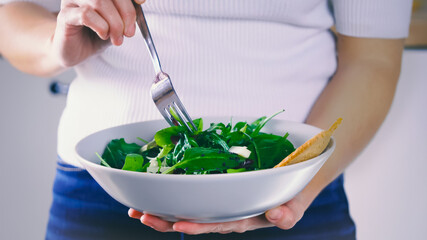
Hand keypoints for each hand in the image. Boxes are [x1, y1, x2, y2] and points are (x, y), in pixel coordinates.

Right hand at [51, 0, 145, 66]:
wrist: (76, 51)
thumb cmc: (96, 35)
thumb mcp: (118, 23)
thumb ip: (126, 13)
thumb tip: (139, 4)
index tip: (141, 2)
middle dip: (126, 13)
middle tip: (129, 32)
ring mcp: (72, 1)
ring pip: (98, 1)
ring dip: (114, 23)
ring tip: (117, 38)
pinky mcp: (65, 15)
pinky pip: (86, 15)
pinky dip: (100, 27)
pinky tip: (103, 35)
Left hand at [128, 193, 308, 233]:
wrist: (289, 182)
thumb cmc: (290, 196)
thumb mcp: (294, 207)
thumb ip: (288, 214)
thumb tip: (277, 216)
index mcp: (242, 219)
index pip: (217, 224)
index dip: (198, 226)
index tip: (179, 225)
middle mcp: (226, 213)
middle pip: (194, 220)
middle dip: (167, 221)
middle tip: (142, 216)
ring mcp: (220, 202)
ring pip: (188, 209)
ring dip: (163, 210)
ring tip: (138, 209)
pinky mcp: (216, 189)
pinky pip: (193, 194)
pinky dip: (173, 193)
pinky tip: (155, 191)